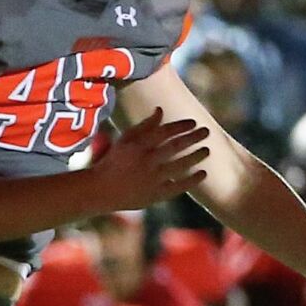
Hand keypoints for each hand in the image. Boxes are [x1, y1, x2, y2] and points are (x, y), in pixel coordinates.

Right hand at [90, 109, 210, 210]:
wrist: (99, 191)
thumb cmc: (111, 163)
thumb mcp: (124, 141)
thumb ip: (143, 126)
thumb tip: (160, 110)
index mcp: (137, 146)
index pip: (164, 132)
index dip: (181, 126)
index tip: (193, 123)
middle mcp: (145, 161)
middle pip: (175, 147)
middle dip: (193, 138)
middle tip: (206, 132)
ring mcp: (150, 179)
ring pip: (179, 165)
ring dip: (195, 157)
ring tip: (207, 150)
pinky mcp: (154, 195)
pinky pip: (177, 187)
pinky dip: (191, 181)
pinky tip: (203, 173)